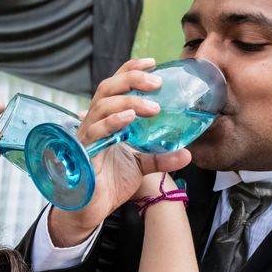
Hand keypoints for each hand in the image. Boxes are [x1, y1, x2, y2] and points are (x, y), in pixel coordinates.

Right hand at [49, 58, 190, 245]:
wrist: (93, 209)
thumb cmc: (111, 182)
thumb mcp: (142, 166)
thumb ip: (161, 157)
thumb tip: (187, 154)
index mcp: (108, 118)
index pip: (116, 85)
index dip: (131, 69)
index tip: (153, 62)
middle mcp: (95, 121)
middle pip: (107, 88)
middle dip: (131, 79)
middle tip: (156, 83)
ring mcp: (87, 135)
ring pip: (102, 106)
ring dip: (128, 101)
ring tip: (152, 107)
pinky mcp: (84, 151)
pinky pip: (95, 130)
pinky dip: (112, 121)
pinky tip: (129, 119)